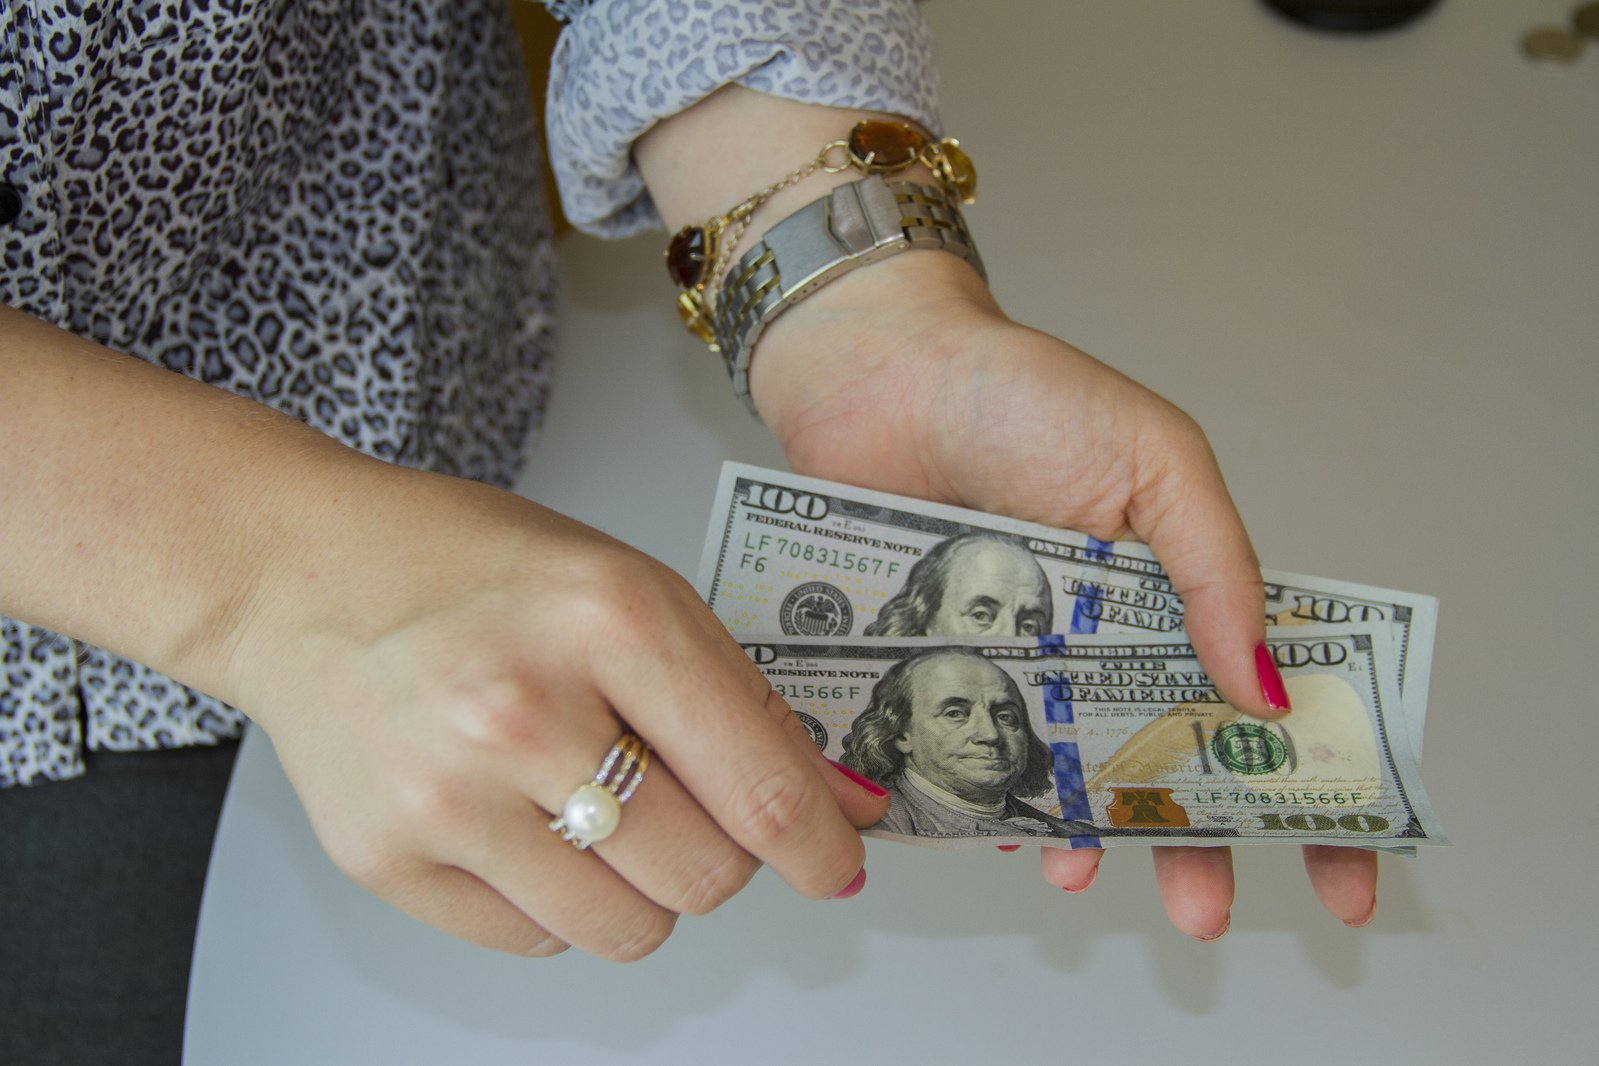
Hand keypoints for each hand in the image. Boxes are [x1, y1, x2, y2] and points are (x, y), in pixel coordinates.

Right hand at [224, 462, 886, 957]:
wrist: (304, 578)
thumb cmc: (473, 571)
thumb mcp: (629, 589)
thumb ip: (739, 700)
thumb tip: (833, 805)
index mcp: (606, 620)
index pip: (756, 785)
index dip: (818, 844)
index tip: (835, 863)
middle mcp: (522, 712)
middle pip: (702, 875)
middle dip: (724, 856)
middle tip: (692, 808)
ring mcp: (446, 797)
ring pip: (626, 930)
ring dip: (642, 887)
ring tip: (597, 809)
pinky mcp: (388, 862)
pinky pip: (536, 942)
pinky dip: (556, 899)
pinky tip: (522, 821)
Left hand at [750, 252, 1377, 938]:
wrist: (881, 374)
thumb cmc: (1022, 394)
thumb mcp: (1157, 461)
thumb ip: (1216, 570)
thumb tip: (1269, 689)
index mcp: (1171, 587)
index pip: (1259, 696)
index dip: (1307, 780)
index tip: (1347, 856)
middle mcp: (1099, 634)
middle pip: (1166, 759)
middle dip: (1196, 841)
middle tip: (1209, 909)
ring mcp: (1020, 657)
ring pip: (1068, 770)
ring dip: (1088, 833)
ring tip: (1088, 871)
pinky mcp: (941, 665)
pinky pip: (968, 750)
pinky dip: (984, 794)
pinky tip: (998, 824)